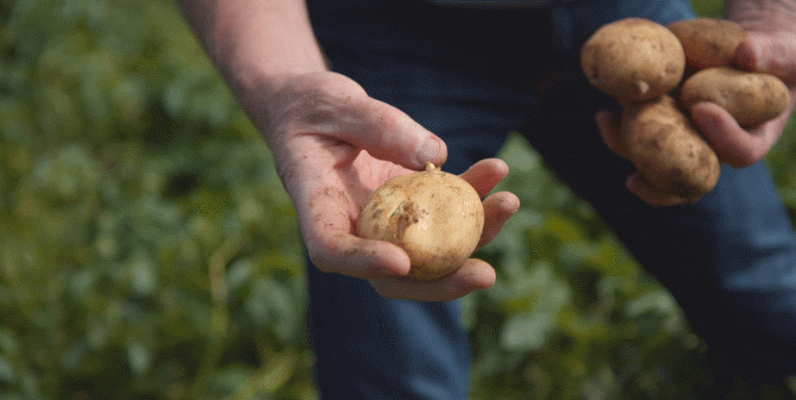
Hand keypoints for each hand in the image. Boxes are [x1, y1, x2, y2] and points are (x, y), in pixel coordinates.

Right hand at [259, 71, 518, 300]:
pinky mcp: (410, 204)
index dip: (365, 263)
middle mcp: (352, 225)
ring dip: (474, 236)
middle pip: (393, 274)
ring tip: (508, 203)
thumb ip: (378, 125)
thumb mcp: (335, 104)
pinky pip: (445, 212)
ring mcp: (384, 221)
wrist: (312, 109)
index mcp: (317, 206)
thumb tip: (435, 155)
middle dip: (442, 281)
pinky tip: (497, 170)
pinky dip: (474, 197)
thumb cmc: (310, 105)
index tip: (402, 262)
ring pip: (429, 250)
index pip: (333, 249)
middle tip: (484, 275)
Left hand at [595, 23, 795, 206]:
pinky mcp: (664, 122)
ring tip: (605, 124)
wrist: (746, 53)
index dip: (722, 137)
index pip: (740, 152)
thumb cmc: (774, 57)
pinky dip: (619, 127)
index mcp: (752, 139)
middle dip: (659, 181)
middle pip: (688, 174)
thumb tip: (747, 54)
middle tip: (636, 178)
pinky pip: (639, 133)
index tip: (702, 109)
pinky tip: (603, 115)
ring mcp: (685, 137)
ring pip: (655, 158)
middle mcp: (713, 147)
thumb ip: (772, 54)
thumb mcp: (785, 53)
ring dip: (626, 146)